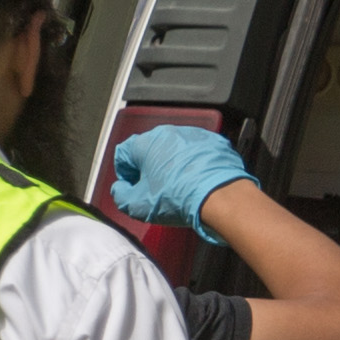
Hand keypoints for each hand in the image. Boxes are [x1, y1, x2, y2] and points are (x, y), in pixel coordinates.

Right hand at [109, 125, 256, 237]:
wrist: (220, 196)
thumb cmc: (179, 198)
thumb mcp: (137, 206)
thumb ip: (120, 195)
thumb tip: (120, 190)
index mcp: (145, 143)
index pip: (124, 154)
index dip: (124, 174)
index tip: (131, 187)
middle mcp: (168, 133)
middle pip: (150, 151)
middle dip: (149, 170)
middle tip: (155, 191)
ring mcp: (192, 135)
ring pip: (174, 150)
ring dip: (172, 166)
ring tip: (178, 189)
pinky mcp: (213, 142)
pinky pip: (196, 153)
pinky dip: (194, 165)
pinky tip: (195, 183)